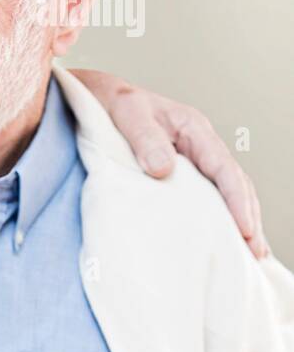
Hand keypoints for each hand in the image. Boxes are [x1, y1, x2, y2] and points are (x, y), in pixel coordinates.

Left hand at [70, 68, 267, 257]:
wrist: (96, 97)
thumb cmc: (112, 101)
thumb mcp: (128, 113)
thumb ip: (144, 138)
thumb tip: (163, 170)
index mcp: (193, 129)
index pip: (224, 167)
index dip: (236, 199)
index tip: (245, 228)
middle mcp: (199, 144)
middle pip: (235, 183)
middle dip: (248, 217)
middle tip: (255, 253)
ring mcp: (190, 158)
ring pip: (225, 191)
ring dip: (237, 220)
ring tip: (249, 254)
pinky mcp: (178, 171)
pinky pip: (205, 194)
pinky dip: (216, 216)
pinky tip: (220, 237)